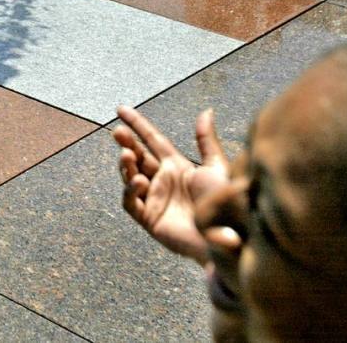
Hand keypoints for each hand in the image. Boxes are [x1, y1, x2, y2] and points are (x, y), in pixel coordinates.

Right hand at [112, 105, 229, 264]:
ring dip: (126, 165)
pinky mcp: (149, 218)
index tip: (120, 110)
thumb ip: (206, 141)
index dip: (137, 124)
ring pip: (130, 176)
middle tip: (118, 133)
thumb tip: (206, 111)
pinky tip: (138, 182)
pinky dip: (130, 191)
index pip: (152, 140)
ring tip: (127, 155)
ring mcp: (154, 198)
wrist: (228, 236)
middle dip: (126, 143)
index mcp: (176, 166)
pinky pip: (131, 202)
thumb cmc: (225, 204)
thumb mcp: (217, 167)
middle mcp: (162, 180)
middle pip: (137, 156)